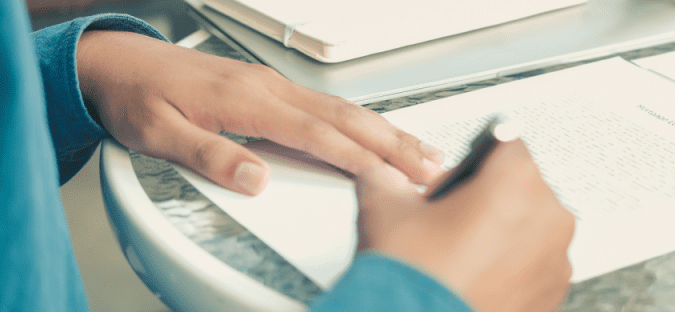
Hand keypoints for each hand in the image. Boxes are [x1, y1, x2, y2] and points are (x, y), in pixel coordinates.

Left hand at [76, 30, 444, 194]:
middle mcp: (269, 88)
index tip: (390, 178)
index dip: (358, 158)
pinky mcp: (273, 88)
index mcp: (248, 100)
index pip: (316, 133)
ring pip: (346, 109)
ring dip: (388, 133)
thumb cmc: (138, 97)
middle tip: (430, 167)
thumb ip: (208, 155)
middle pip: (347, 118)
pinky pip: (332, 105)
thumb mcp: (158, 133)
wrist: (119, 63)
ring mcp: (275, 85)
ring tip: (422, 153)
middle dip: (393, 145)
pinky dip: (365, 122)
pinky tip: (379, 133)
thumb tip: (254, 178)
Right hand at [356, 140, 574, 311]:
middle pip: (521, 186)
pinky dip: (512, 264)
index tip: (461, 177)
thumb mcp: (383, 208)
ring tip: (463, 254)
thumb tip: (384, 174)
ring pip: (530, 225)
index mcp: (516, 181)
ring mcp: (556, 258)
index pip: (506, 143)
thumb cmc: (409, 277)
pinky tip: (477, 276)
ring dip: (504, 231)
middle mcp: (548, 216)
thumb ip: (387, 176)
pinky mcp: (554, 291)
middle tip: (453, 221)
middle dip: (491, 197)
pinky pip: (535, 262)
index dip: (476, 160)